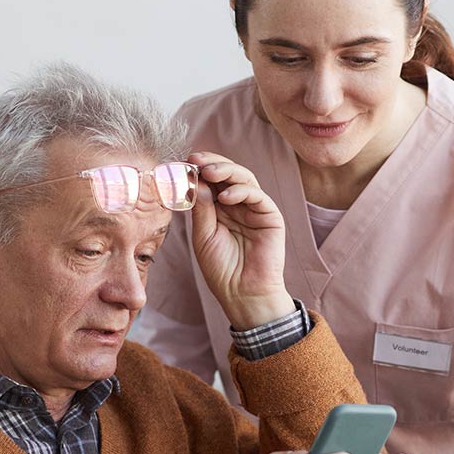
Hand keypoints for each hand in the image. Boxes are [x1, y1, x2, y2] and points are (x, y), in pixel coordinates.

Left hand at [185, 151, 293, 329]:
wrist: (242, 294)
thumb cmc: (221, 269)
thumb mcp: (203, 235)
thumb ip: (201, 208)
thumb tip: (197, 179)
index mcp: (220, 208)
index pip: (211, 180)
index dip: (198, 168)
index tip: (182, 162)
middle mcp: (239, 205)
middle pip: (228, 173)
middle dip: (211, 163)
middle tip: (195, 160)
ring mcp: (255, 209)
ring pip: (244, 178)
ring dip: (225, 170)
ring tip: (208, 172)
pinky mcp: (270, 216)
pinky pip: (257, 195)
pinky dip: (241, 191)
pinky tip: (225, 197)